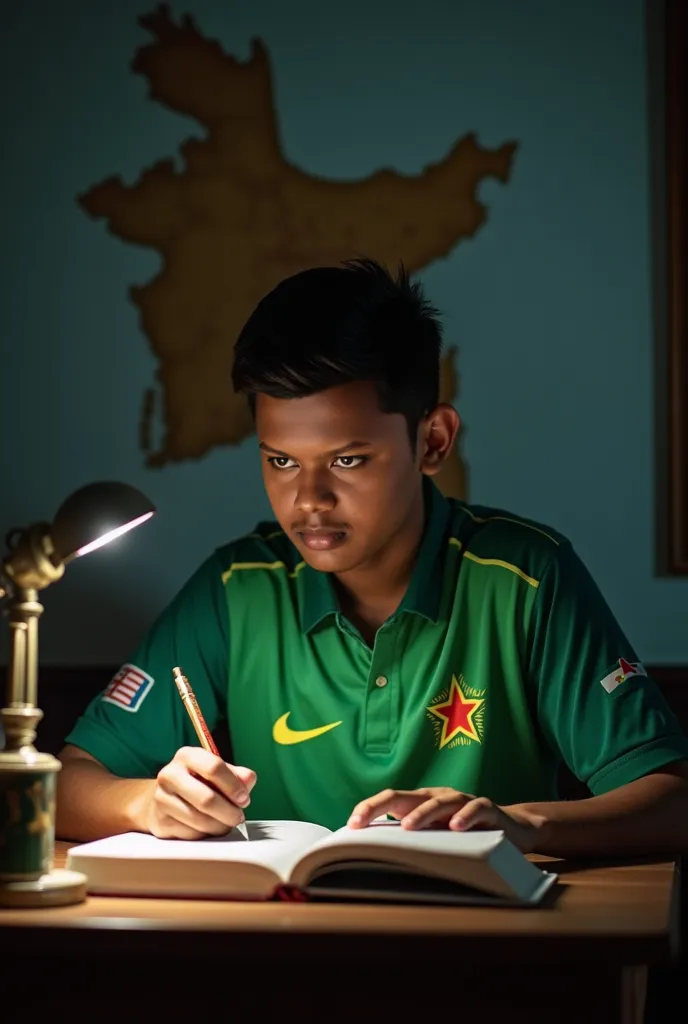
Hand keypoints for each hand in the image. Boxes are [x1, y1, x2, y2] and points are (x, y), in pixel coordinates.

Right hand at [145, 746, 256, 839]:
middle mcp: (170, 774)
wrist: (163, 798)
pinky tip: (208, 827)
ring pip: (200, 820)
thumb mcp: (217, 772)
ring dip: (219, 826)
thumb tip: (248, 780)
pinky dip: (205, 834)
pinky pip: (191, 834)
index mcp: (187, 756)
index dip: (233, 786)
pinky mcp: (160, 822)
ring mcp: (162, 799)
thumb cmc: (196, 783)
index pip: (214, 767)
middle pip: (206, 799)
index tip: (244, 799)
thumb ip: (237, 775)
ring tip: (226, 823)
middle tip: (238, 817)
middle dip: (229, 812)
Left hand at [347, 787, 547, 853]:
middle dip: (380, 805)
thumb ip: (412, 839)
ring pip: (438, 802)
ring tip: (407, 827)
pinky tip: (456, 826)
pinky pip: (476, 807)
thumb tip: (375, 853)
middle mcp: (439, 796)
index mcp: (422, 802)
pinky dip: (465, 815)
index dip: (370, 808)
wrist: (513, 829)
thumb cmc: (467, 835)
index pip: (391, 800)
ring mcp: (463, 800)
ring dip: (421, 814)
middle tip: (361, 821)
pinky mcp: (488, 809)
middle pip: (405, 795)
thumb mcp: (437, 836)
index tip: (351, 824)